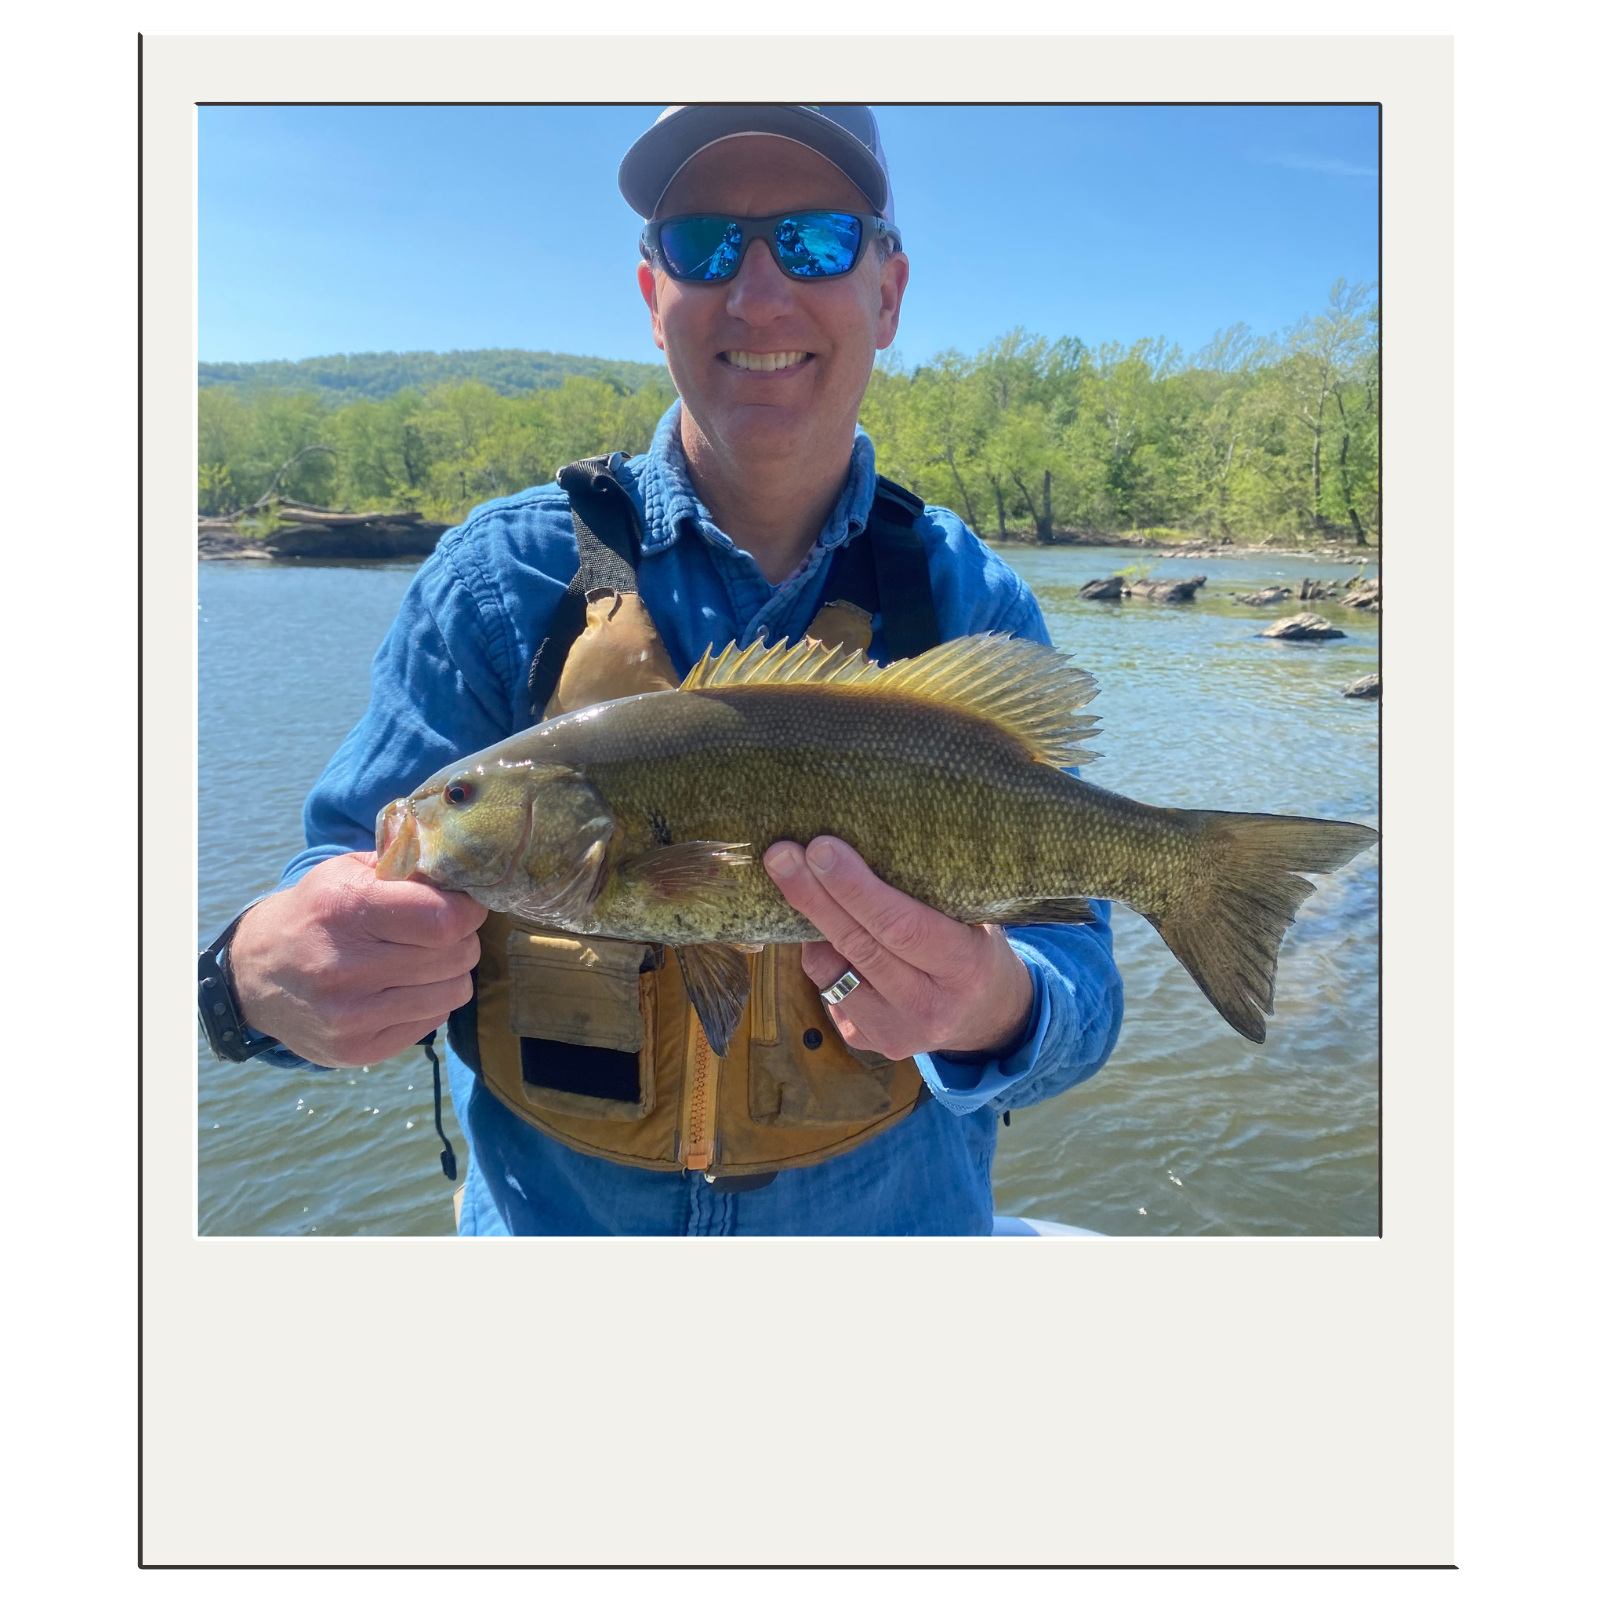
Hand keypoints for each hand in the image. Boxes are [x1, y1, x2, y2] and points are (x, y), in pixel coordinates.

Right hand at [229, 852, 486, 1068]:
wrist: (255, 976)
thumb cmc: (316, 914)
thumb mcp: (347, 872)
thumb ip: (406, 866)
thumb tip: (464, 871)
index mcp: (345, 909)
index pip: (444, 919)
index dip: (467, 910)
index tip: (464, 905)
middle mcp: (344, 967)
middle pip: (455, 956)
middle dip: (462, 939)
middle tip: (444, 932)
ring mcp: (349, 1016)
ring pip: (453, 992)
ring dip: (451, 973)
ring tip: (424, 960)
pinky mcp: (356, 1050)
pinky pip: (433, 1021)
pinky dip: (430, 1002)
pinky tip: (402, 988)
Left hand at [763, 836, 1034, 1061]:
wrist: (989, 1021)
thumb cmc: (977, 949)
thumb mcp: (976, 920)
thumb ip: (931, 895)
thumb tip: (863, 842)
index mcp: (964, 968)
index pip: (901, 926)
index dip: (856, 888)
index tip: (820, 849)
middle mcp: (927, 1007)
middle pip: (856, 946)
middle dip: (812, 896)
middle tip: (780, 854)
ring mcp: (893, 1031)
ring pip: (828, 970)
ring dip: (808, 923)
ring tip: (799, 880)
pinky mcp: (866, 1041)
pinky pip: (826, 988)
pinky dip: (820, 954)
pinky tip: (826, 930)